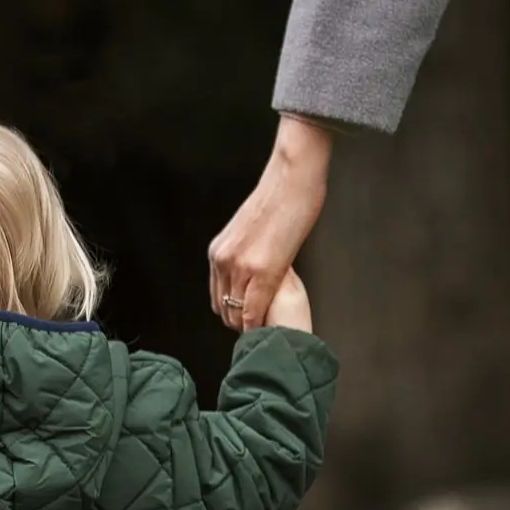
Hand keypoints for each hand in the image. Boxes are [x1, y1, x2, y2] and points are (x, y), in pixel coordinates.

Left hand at [209, 114, 331, 330]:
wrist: (292, 178)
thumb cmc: (278, 198)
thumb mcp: (248, 230)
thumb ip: (244, 251)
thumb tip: (252, 264)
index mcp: (218, 251)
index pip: (217, 295)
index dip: (231, 312)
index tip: (246, 320)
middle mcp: (222, 260)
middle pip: (224, 307)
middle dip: (240, 322)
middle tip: (259, 330)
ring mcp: (240, 267)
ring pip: (238, 313)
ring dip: (251, 326)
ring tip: (268, 331)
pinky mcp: (263, 271)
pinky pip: (255, 309)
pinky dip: (261, 323)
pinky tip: (272, 328)